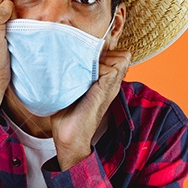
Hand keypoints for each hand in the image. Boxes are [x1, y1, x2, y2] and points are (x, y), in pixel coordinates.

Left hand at [51, 49, 131, 169]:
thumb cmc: (66, 115)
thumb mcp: (72, 88)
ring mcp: (111, 87)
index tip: (87, 55)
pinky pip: (112, 68)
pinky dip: (99, 67)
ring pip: (121, 58)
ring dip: (102, 58)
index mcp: (105, 82)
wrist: (68, 137)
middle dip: (105, 52)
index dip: (106, 50)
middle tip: (86, 60)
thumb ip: (76, 72)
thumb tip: (64, 54)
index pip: (119, 56)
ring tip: (86, 68)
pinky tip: (85, 76)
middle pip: (123, 55)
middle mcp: (111, 83)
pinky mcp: (106, 91)